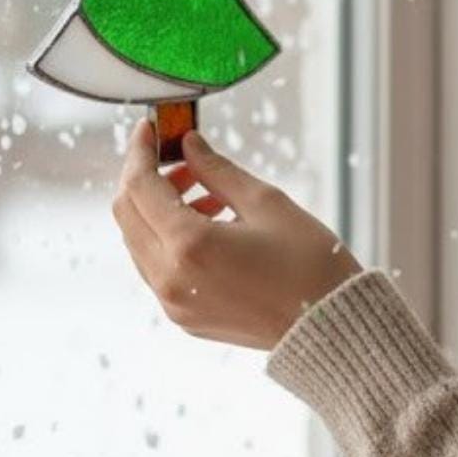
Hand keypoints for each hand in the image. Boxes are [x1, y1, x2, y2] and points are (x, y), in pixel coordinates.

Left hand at [111, 116, 363, 352]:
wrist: (330, 328)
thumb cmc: (309, 264)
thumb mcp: (266, 203)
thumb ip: (217, 170)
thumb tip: (188, 144)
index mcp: (190, 246)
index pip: (139, 187)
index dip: (140, 152)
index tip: (151, 129)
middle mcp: (171, 279)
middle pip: (127, 215)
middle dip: (146, 179)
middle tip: (181, 159)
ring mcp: (174, 303)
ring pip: (139, 242)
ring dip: (159, 210)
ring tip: (207, 194)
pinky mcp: (184, 318)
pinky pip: (157, 269)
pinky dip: (169, 239)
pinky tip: (210, 226)